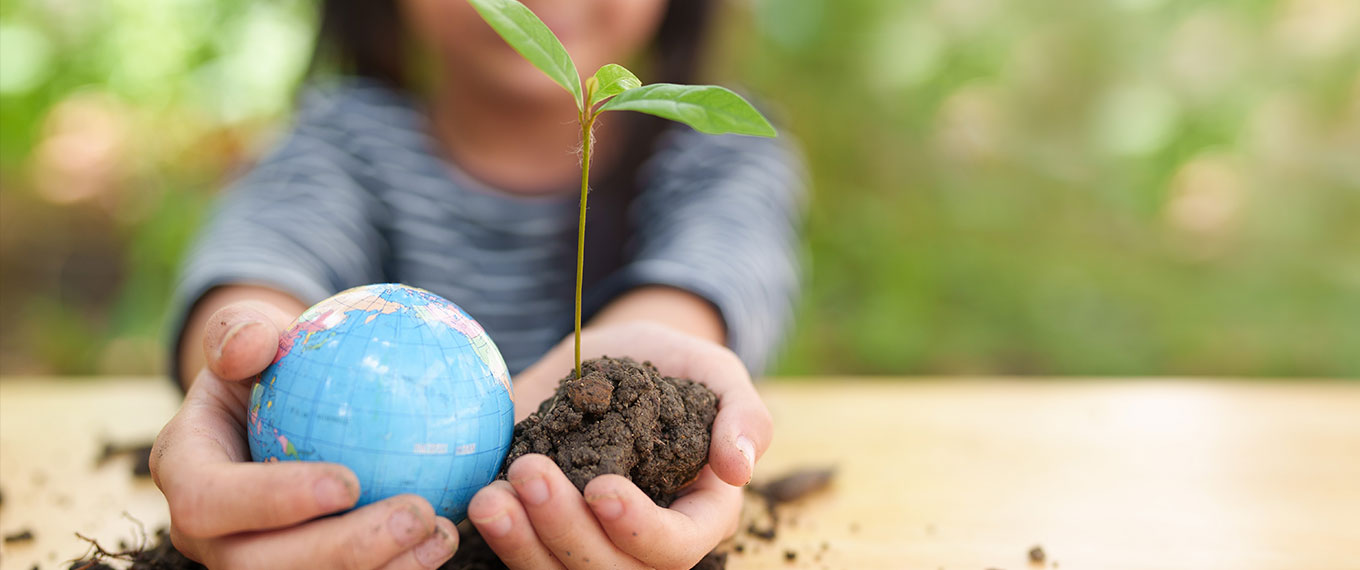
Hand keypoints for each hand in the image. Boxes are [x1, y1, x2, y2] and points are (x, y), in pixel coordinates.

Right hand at [150, 301, 459, 568]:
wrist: (282, 404)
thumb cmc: (267, 360)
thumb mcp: (249, 328)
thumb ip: (241, 329)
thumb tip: (255, 342)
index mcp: (186, 473)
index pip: (209, 501)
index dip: (271, 501)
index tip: (347, 482)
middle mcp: (211, 534)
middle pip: (258, 566)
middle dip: (341, 553)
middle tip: (415, 515)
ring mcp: (254, 559)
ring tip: (441, 534)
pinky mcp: (301, 569)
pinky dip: (397, 568)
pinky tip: (444, 541)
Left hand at [468, 321, 772, 568]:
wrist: (608, 355)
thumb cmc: (671, 363)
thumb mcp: (713, 370)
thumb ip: (742, 413)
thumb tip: (740, 468)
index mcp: (697, 515)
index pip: (676, 547)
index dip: (639, 529)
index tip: (601, 487)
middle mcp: (642, 542)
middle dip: (567, 530)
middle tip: (530, 470)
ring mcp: (590, 542)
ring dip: (522, 544)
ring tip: (491, 498)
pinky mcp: (542, 531)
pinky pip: (522, 557)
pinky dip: (501, 538)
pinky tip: (482, 499)